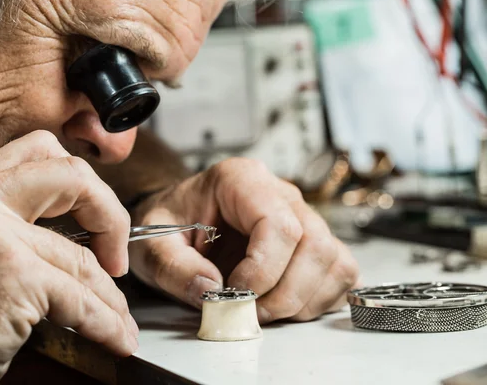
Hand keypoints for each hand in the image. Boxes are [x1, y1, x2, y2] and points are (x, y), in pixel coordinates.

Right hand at [0, 131, 137, 383]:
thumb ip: (14, 219)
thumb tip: (81, 225)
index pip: (43, 151)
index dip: (84, 186)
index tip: (97, 223)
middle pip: (73, 175)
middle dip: (110, 215)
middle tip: (116, 257)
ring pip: (81, 256)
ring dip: (110, 294)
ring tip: (119, 317)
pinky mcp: (12, 273)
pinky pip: (80, 298)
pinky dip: (105, 322)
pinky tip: (114, 335)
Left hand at [128, 158, 358, 323]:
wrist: (178, 222)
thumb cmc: (169, 224)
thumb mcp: (152, 244)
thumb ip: (173, 267)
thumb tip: (212, 292)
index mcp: (241, 180)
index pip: (278, 224)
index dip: (263, 269)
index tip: (234, 293)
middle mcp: (279, 193)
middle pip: (315, 244)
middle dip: (285, 292)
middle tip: (248, 312)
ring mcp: (301, 216)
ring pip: (333, 259)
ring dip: (303, 299)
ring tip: (262, 310)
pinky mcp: (311, 241)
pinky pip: (339, 271)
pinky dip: (317, 299)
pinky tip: (283, 305)